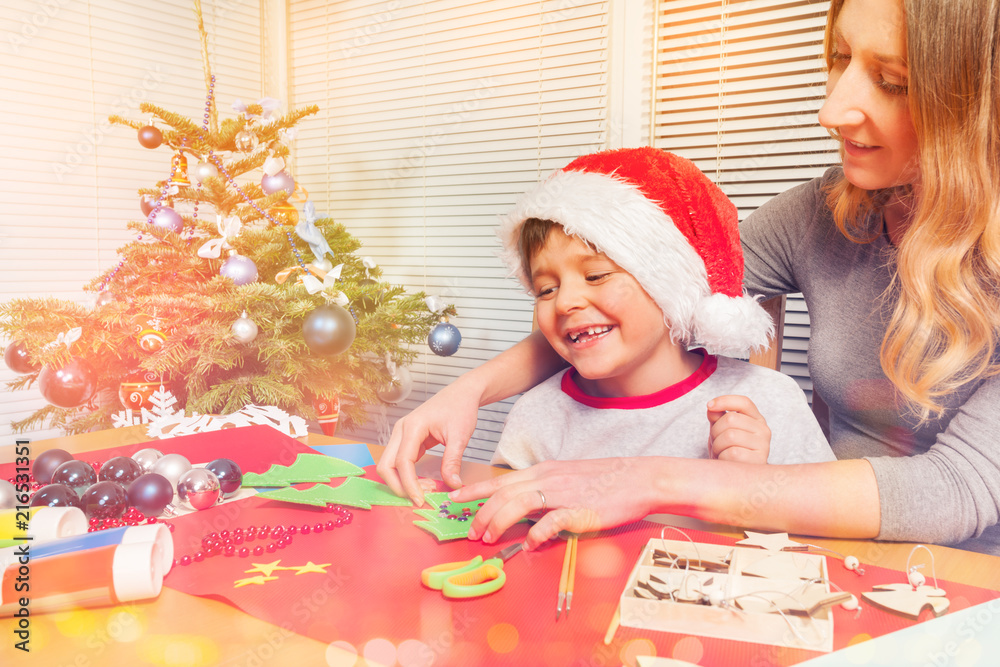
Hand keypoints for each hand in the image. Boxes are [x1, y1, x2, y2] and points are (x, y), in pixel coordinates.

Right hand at [377, 379, 482, 504]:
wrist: (462, 393)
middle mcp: (401, 430)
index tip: (421, 501)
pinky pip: (400, 462)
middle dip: (398, 486)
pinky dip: (407, 476)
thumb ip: (453, 461)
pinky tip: (424, 483)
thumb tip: (452, 485)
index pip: (402, 462)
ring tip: (426, 491)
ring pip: (389, 465)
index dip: (409, 484)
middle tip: (420, 500)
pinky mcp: (407, 440)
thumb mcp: (460, 436)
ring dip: (402, 482)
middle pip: (386, 465)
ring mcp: (401, 435)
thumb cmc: (461, 408)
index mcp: (412, 426)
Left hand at [450, 458, 657, 550]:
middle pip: (503, 493)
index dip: (474, 491)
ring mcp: (563, 494)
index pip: (500, 481)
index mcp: (544, 472)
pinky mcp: (581, 510)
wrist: (641, 478)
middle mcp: (548, 479)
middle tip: (468, 532)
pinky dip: (537, 535)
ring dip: (498, 522)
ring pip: (518, 503)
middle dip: (479, 513)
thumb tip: (527, 510)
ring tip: (487, 539)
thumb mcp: (569, 478)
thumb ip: (546, 491)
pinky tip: (530, 546)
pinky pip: (552, 522)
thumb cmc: (607, 480)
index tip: (453, 500)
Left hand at [706, 395, 769, 463]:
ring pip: (730, 436)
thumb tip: (712, 408)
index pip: (744, 402)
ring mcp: (763, 446)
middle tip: (715, 442)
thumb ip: (717, 416)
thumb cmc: (728, 450)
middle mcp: (763, 430)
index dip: (725, 401)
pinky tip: (726, 461)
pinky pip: (732, 453)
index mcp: (756, 419)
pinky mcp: (759, 461)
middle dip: (715, 431)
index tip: (709, 405)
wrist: (737, 478)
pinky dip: (722, 457)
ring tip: (720, 452)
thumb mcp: (722, 430)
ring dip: (717, 445)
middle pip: (730, 419)